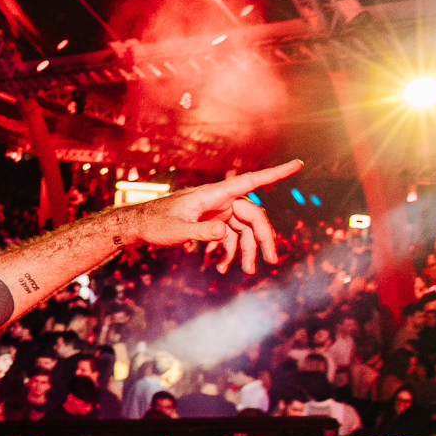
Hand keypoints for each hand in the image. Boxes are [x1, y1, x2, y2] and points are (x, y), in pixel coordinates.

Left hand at [116, 160, 299, 273]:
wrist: (137, 225)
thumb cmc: (154, 224)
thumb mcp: (175, 230)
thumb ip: (200, 232)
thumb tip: (223, 233)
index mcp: (214, 195)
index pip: (251, 181)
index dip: (276, 173)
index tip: (299, 164)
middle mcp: (219, 201)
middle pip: (252, 217)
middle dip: (262, 239)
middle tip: (269, 262)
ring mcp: (216, 212)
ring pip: (242, 230)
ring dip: (244, 251)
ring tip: (240, 271)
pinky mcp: (210, 222)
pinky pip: (228, 236)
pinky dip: (227, 251)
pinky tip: (219, 265)